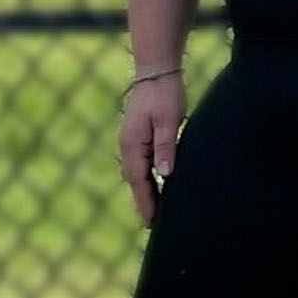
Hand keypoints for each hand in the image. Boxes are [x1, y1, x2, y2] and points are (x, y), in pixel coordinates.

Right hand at [118, 72, 183, 223]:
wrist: (156, 72)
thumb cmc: (165, 95)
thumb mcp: (170, 121)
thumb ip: (166, 147)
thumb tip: (164, 175)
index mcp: (132, 145)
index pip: (139, 181)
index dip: (146, 202)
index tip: (152, 222)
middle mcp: (127, 145)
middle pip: (134, 181)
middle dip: (143, 202)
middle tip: (152, 225)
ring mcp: (130, 140)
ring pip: (136, 173)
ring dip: (143, 191)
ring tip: (153, 211)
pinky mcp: (137, 136)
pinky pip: (139, 163)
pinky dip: (145, 178)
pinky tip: (153, 184)